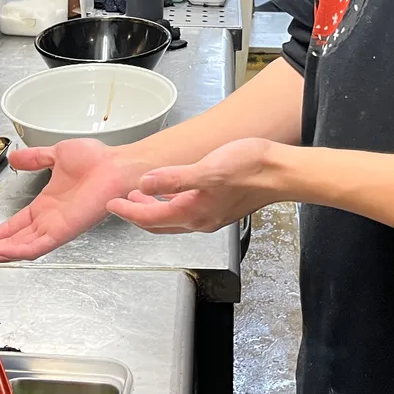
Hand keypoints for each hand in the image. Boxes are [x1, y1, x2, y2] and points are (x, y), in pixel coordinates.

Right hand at [0, 139, 149, 262]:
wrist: (116, 164)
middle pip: (13, 241)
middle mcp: (49, 221)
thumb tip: (15, 157)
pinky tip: (0, 251)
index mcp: (46, 206)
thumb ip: (35, 159)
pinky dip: (18, 250)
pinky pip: (37, 246)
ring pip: (21, 248)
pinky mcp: (64, 231)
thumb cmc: (96, 160)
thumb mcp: (56, 155)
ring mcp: (56, 228)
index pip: (15, 225)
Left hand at [108, 137, 285, 233]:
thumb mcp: (207, 169)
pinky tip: (174, 191)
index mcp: (193, 213)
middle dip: (137, 214)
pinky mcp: (221, 207)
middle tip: (120, 202)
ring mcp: (212, 215)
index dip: (127, 212)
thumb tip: (144, 183)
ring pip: (173, 219)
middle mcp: (200, 220)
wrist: (282, 173)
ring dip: (154, 210)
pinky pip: (188, 211)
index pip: (149, 218)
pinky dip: (172, 204)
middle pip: (159, 224)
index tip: (111, 204)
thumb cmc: (250, 169)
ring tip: (141, 196)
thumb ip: (174, 178)